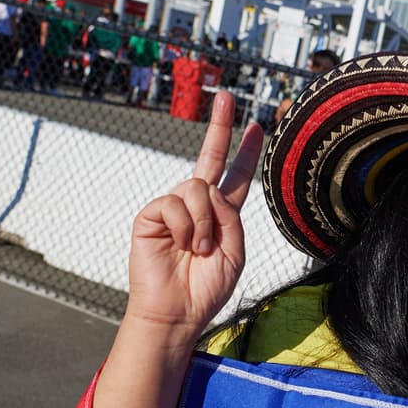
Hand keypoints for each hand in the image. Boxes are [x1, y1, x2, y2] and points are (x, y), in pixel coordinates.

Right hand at [126, 92, 262, 338]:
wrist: (179, 310)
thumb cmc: (207, 286)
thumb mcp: (235, 251)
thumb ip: (230, 217)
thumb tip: (208, 189)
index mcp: (222, 214)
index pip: (235, 176)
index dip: (245, 152)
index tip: (256, 126)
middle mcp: (197, 205)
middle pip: (210, 157)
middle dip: (220, 126)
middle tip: (227, 97)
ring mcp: (173, 207)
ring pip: (198, 188)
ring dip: (205, 222)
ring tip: (199, 249)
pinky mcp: (151, 214)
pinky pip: (175, 203)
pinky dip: (186, 227)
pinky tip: (182, 246)